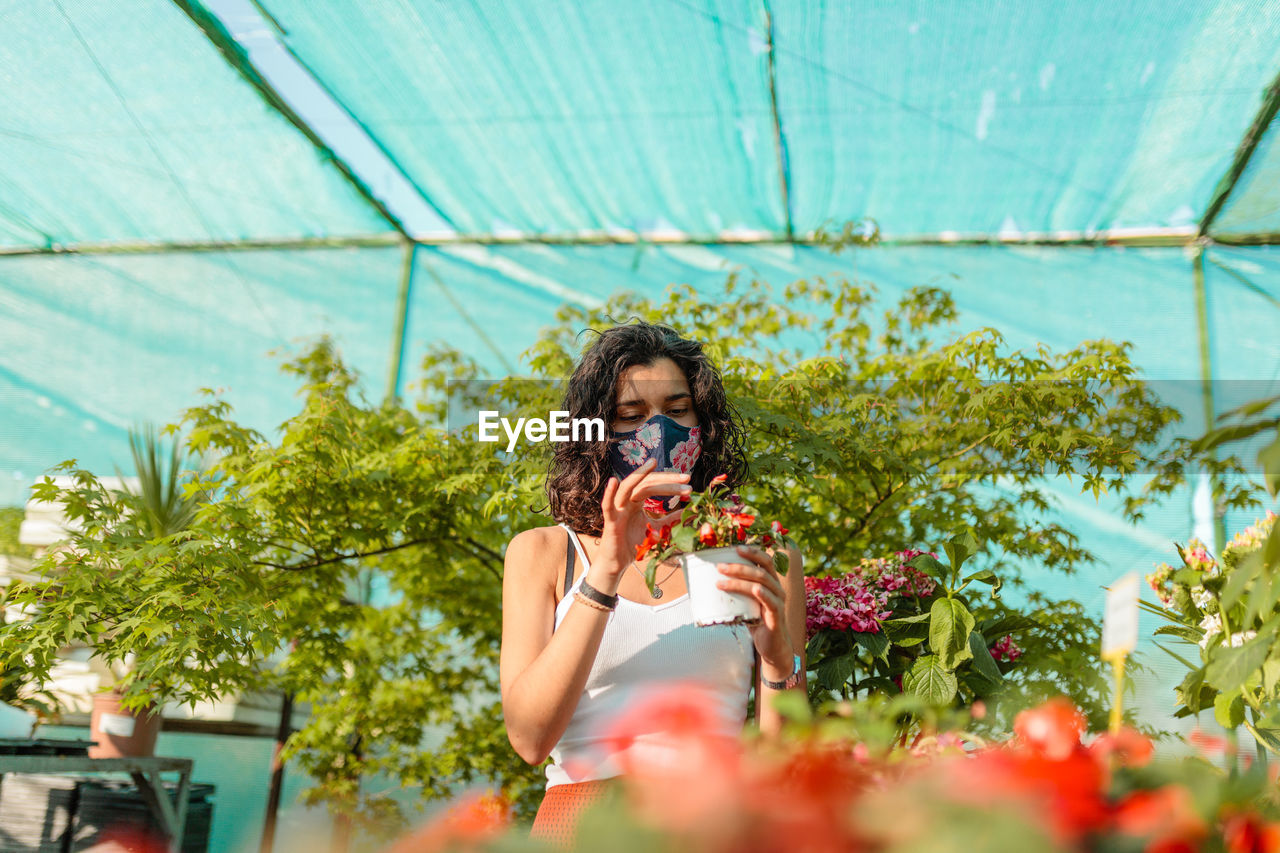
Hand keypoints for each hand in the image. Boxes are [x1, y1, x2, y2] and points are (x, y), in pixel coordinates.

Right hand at [595, 458, 690, 582]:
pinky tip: (613, 481)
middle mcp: (627, 501)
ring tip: (652, 463)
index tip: (689, 482)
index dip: (671, 482)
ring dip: (640, 475)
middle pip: (646, 483)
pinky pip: (607, 505)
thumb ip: (671, 520)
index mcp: (637, 501)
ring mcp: (618, 509)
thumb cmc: (633, 544)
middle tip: (686, 477)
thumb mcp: (657, 529)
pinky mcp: (610, 521)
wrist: (617, 563)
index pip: (655, 485)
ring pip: (627, 487)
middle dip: (666, 479)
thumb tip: (689, 511)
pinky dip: (609, 493)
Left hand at [717, 545, 793, 673]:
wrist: (773, 647)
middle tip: (720, 567)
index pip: (765, 561)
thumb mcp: (747, 604)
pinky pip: (771, 601)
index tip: (736, 548)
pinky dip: (762, 594)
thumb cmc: (758, 622)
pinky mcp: (777, 616)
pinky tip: (754, 590)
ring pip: (761, 584)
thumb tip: (712, 582)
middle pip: (761, 570)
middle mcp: (777, 589)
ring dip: (739, 581)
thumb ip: (737, 592)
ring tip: (720, 582)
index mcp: (771, 583)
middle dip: (740, 566)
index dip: (753, 552)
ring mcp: (778, 602)